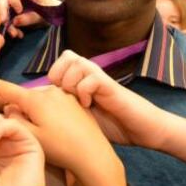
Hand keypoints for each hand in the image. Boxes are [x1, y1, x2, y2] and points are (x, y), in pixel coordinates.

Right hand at [0, 0, 59, 38]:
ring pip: (2, 9)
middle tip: (4, 21)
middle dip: (2, 10)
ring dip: (6, 22)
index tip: (19, 11)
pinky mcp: (9, 12)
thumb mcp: (45, 14)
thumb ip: (31, 17)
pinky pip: (5, 18)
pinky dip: (9, 27)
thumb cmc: (50, 10)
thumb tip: (15, 21)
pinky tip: (18, 35)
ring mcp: (11, 2)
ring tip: (15, 34)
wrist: (51, 15)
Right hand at [0, 72, 114, 173]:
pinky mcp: (72, 100)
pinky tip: (52, 127)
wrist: (93, 153)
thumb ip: (13, 120)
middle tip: (11, 122)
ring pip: (37, 101)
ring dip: (31, 111)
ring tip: (40, 131)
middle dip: (14, 107)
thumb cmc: (60, 148)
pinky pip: (51, 103)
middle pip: (22, 97)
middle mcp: (48, 91)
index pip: (6, 89)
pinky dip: (45, 112)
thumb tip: (8, 108)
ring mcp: (62, 94)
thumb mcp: (31, 136)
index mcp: (35, 99)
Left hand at [46, 51, 170, 150]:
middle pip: (67, 55)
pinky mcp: (111, 87)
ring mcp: (101, 79)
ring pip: (77, 62)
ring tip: (76, 102)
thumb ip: (65, 111)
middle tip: (64, 97)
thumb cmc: (114, 125)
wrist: (144, 130)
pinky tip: (88, 106)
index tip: (55, 100)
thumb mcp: (82, 118)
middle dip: (59, 76)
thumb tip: (40, 112)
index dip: (52, 78)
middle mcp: (91, 75)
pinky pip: (91, 78)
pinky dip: (84, 91)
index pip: (59, 63)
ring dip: (71, 82)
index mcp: (82, 80)